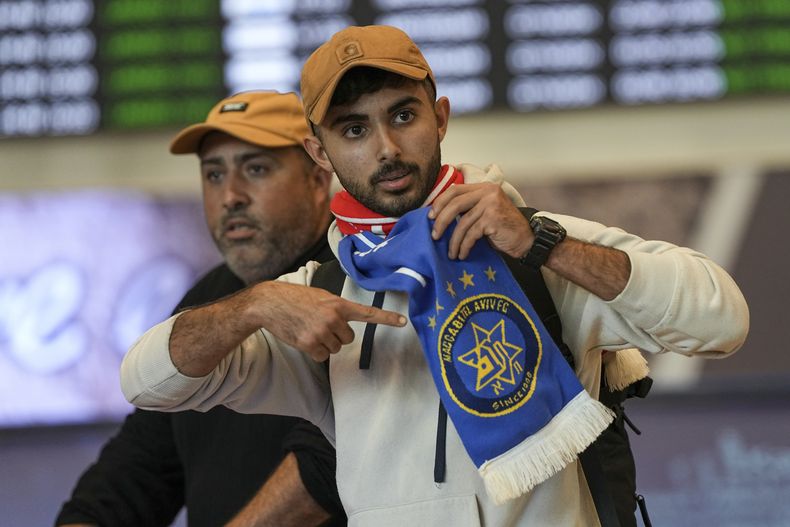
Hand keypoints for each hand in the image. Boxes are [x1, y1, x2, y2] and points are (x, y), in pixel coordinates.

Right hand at [257, 281, 406, 361]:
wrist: (270, 302)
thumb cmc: (296, 298)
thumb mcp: (321, 296)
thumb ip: (337, 308)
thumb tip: (345, 324)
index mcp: (338, 304)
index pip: (368, 313)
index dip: (387, 318)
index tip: (403, 322)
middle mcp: (333, 318)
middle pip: (348, 338)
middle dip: (336, 334)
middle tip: (319, 324)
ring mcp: (321, 332)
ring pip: (335, 348)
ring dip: (325, 342)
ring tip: (309, 328)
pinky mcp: (310, 344)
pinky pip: (322, 356)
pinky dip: (314, 351)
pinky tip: (304, 337)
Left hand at [429, 183, 531, 259]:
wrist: (527, 239)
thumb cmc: (504, 229)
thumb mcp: (484, 212)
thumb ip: (468, 209)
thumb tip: (439, 217)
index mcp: (483, 187)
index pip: (455, 190)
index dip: (440, 203)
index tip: (431, 216)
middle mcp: (488, 192)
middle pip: (455, 204)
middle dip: (441, 221)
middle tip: (435, 235)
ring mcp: (491, 204)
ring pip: (462, 222)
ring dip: (453, 240)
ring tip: (451, 252)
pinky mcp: (493, 219)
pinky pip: (471, 234)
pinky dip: (464, 246)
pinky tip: (462, 254)